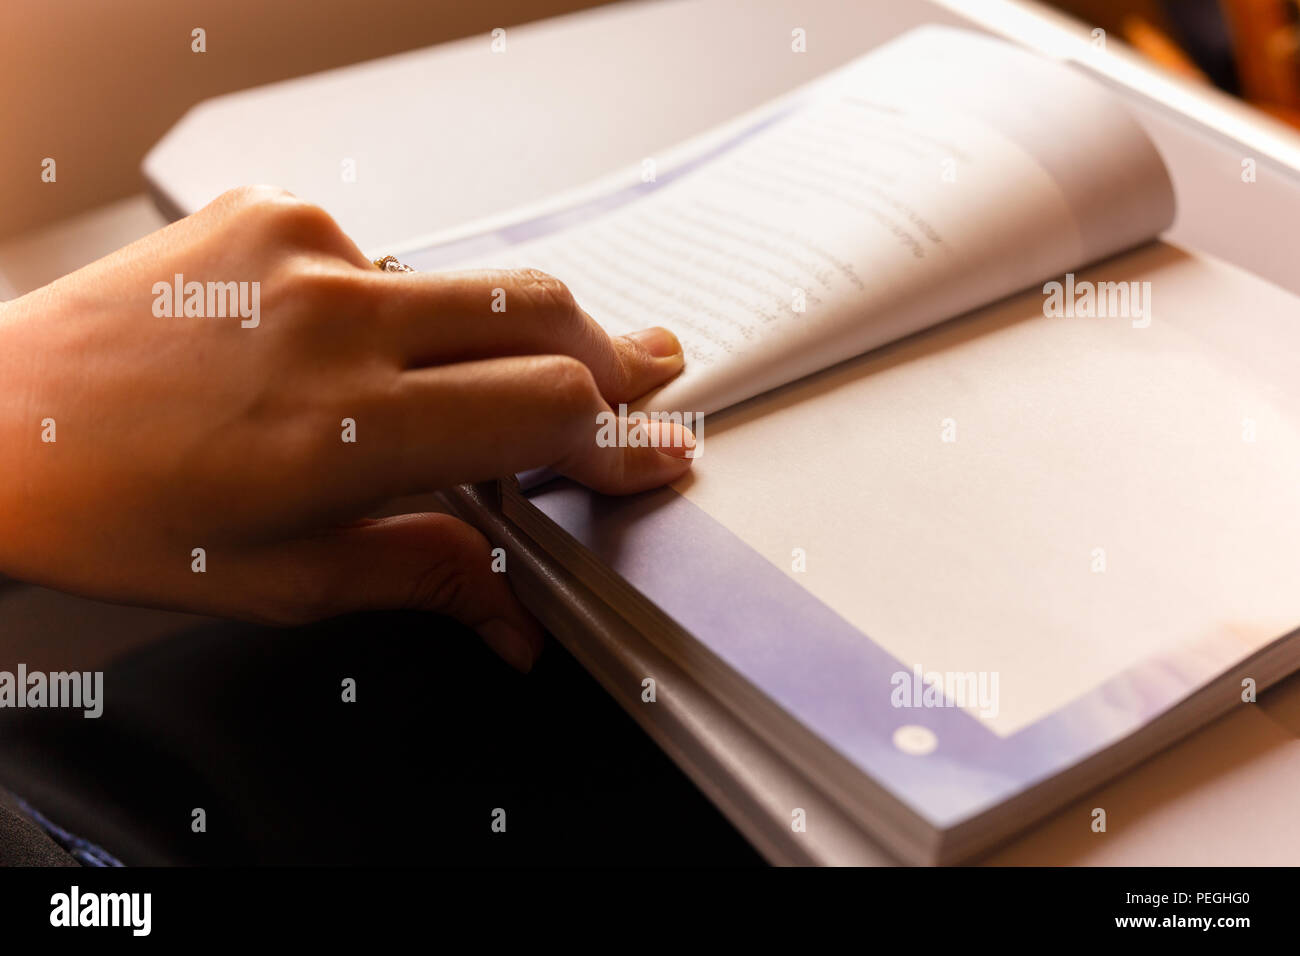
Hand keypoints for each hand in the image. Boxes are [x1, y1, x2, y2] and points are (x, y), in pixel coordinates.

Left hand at [0, 186, 694, 670]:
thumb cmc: (116, 513)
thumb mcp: (283, 581)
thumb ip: (424, 578)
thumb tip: (514, 621)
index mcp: (343, 429)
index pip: (547, 410)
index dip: (622, 437)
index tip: (654, 451)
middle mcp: (334, 321)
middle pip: (544, 314)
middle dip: (609, 360)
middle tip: (636, 385)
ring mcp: (304, 250)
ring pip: (478, 279)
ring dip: (518, 332)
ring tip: (509, 377)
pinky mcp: (276, 213)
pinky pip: (394, 257)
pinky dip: (415, 307)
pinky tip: (376, 344)